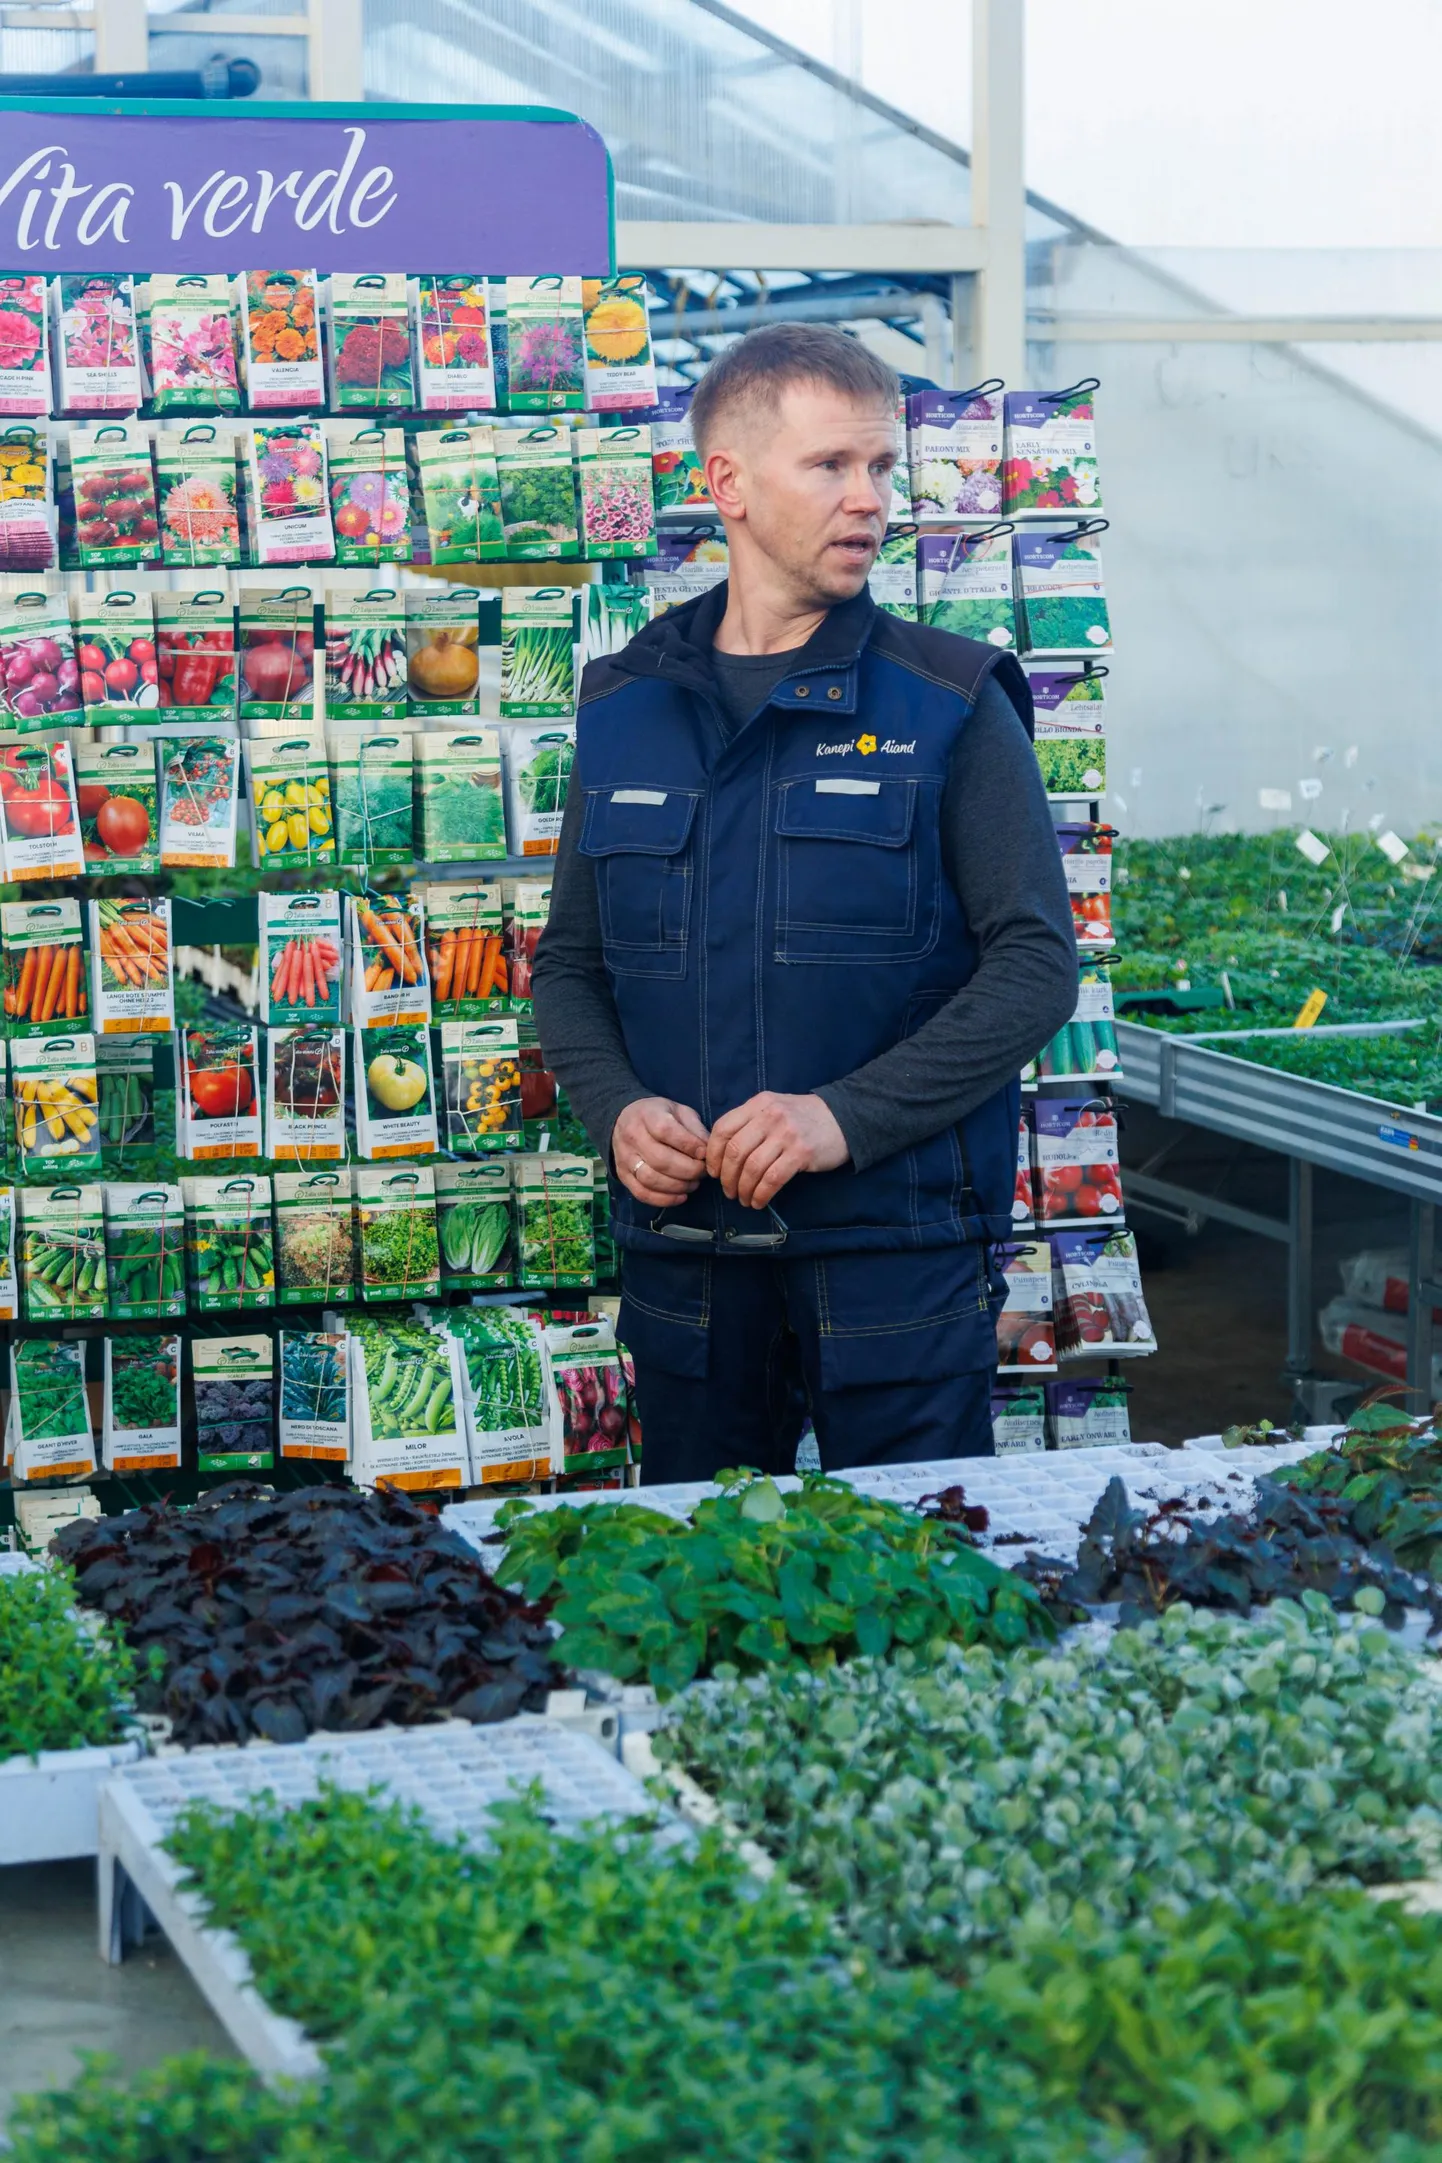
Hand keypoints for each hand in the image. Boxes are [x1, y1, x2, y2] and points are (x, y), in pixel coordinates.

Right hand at [612, 1097, 709, 1207]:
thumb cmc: (659, 1116)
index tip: (704, 1153)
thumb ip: (694, 1129)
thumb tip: (708, 1151)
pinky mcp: (623, 1175)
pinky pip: (642, 1193)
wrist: (624, 1120)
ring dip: (678, 1186)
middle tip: (703, 1171)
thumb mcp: (679, 1111)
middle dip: (688, 1169)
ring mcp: (625, 1158)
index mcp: (647, 1115)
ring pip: (650, 1179)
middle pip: (660, 1159)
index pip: (665, 1131)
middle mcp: (632, 1137)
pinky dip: (664, 1199)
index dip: (688, 1144)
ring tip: (694, 1183)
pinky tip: (681, 1196)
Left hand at [706, 1092, 849, 1211]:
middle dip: (727, 1177)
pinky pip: (772, 1179)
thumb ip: (750, 1122)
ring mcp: (786, 1134)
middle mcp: (770, 1116)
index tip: (714, 1171)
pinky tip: (759, 1201)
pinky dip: (761, 1194)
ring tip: (744, 1199)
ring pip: (752, 1167)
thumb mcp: (774, 1108)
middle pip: (735, 1150)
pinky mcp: (801, 1153)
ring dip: (743, 1189)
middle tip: (728, 1191)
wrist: (845, 1118)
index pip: (723, 1128)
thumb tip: (722, 1154)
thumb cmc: (804, 1118)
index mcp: (759, 1104)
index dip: (713, 1154)